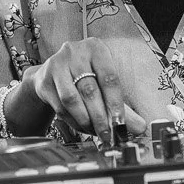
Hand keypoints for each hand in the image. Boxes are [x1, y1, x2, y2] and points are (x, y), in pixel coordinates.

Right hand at [9, 39, 145, 142]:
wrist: (50, 73)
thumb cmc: (84, 77)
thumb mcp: (104, 84)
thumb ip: (122, 107)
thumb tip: (139, 127)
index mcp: (96, 49)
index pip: (109, 78)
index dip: (115, 104)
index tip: (120, 123)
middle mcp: (75, 52)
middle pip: (90, 90)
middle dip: (100, 117)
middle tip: (108, 135)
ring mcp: (56, 65)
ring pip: (72, 99)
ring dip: (85, 120)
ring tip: (94, 132)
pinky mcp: (44, 81)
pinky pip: (60, 107)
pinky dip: (73, 121)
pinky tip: (82, 127)